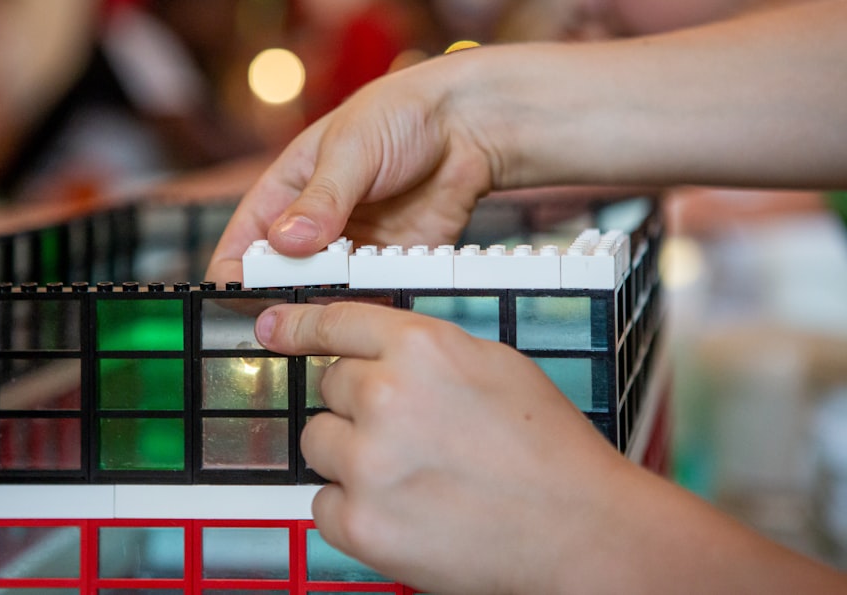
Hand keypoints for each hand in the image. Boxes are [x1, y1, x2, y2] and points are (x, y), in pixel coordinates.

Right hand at [206, 56, 495, 282]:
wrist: (468, 123)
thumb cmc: (400, 114)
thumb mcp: (352, 148)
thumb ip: (322, 198)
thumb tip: (285, 241)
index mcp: (286, 192)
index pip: (243, 241)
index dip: (235, 272)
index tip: (240, 292)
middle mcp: (313, 227)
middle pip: (281, 278)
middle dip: (283, 295)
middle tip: (295, 307)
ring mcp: (352, 249)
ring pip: (325, 294)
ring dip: (328, 305)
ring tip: (337, 309)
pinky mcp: (391, 265)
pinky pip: (372, 296)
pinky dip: (370, 307)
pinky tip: (373, 310)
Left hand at [255, 301, 623, 593]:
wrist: (581, 532)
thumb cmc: (548, 449)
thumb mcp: (493, 365)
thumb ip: (425, 349)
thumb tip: (373, 349)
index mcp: (422, 348)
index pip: (335, 322)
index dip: (299, 325)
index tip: (272, 328)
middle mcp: (387, 396)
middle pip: (327, 386)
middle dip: (357, 405)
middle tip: (408, 432)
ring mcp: (370, 463)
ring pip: (317, 442)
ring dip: (349, 455)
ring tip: (410, 473)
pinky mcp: (362, 524)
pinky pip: (321, 504)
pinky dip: (352, 509)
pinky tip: (403, 509)